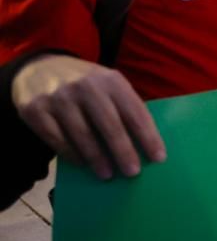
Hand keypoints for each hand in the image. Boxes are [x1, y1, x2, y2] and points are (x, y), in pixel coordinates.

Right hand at [13, 54, 164, 180]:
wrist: (40, 66)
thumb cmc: (85, 83)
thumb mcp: (108, 84)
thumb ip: (124, 106)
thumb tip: (143, 143)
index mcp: (111, 80)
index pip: (135, 111)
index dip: (148, 136)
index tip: (158, 157)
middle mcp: (86, 86)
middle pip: (110, 125)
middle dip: (123, 151)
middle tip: (133, 172)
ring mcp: (59, 98)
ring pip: (82, 134)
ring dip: (97, 158)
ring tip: (107, 174)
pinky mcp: (35, 110)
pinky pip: (57, 138)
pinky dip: (71, 154)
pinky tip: (82, 164)